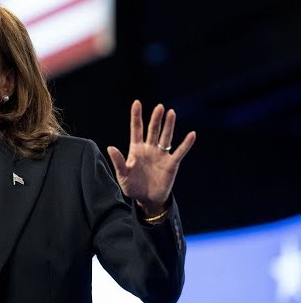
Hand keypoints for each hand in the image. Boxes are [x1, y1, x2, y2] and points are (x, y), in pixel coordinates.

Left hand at [106, 100, 195, 215]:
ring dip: (169, 126)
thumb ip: (118, 161)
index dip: (136, 116)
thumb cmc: (132, 186)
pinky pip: (180, 152)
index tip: (137, 103)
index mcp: (136, 149)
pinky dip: (186, 144)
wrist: (146, 200)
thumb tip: (110, 147)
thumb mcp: (122, 175)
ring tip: (171, 113)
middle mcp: (149, 149)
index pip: (136, 129)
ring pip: (166, 137)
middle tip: (159, 107)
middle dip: (156, 119)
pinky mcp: (171, 164)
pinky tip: (191, 134)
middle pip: (153, 130)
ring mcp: (161, 155)